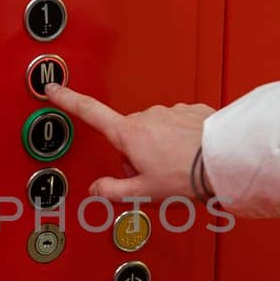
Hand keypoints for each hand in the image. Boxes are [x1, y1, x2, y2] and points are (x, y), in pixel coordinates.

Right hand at [44, 84, 213, 200]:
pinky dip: (181, 141)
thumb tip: (97, 189)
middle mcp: (148, 116)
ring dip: (160, 148)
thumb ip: (113, 191)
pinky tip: (191, 156)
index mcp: (129, 134)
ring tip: (178, 169)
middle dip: (135, 154)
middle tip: (153, 177)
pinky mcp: (193, 111)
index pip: (90, 112)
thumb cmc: (187, 177)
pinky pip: (178, 127)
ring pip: (155, 132)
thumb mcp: (143, 192)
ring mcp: (171, 111)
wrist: (226, 161)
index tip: (53, 88)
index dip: (68, 100)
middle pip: (128, 135)